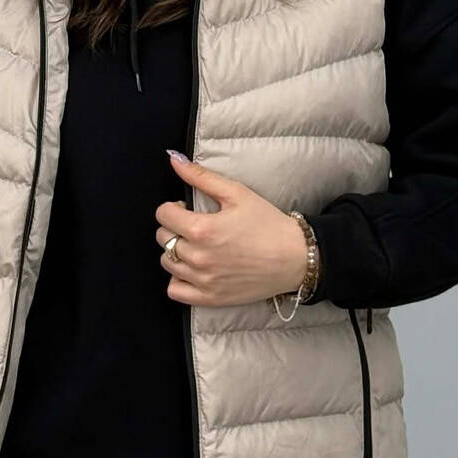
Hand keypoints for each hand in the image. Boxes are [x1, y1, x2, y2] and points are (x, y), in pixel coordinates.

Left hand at [155, 150, 307, 307]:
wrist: (294, 257)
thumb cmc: (268, 224)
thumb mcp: (236, 193)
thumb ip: (201, 176)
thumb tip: (174, 159)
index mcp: (202, 229)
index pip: (163, 215)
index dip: (172, 207)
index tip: (186, 209)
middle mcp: (198, 257)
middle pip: (163, 238)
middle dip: (174, 227)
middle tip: (194, 225)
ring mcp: (203, 280)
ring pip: (167, 263)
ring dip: (176, 251)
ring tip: (196, 246)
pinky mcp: (210, 298)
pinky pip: (175, 290)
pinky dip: (178, 279)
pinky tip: (193, 270)